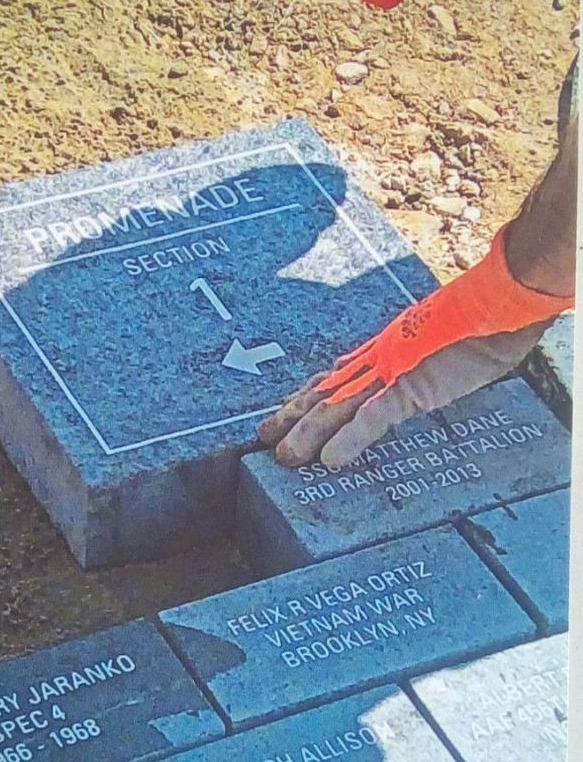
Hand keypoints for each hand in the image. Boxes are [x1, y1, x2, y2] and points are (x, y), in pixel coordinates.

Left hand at [257, 321, 552, 468]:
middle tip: (263, 438)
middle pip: (323, 391)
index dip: (306, 394)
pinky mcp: (411, 386)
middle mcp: (377, 358)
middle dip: (291, 416)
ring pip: (336, 408)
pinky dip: (349, 440)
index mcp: (383, 348)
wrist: (498, 300)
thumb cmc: (480, 319)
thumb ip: (417, 361)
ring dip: (306, 435)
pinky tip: (330, 461)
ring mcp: (390, 372)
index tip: (285, 410)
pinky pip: (373, 417)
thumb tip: (410, 380)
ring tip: (283, 459)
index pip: (335, 374)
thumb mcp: (438, 342)